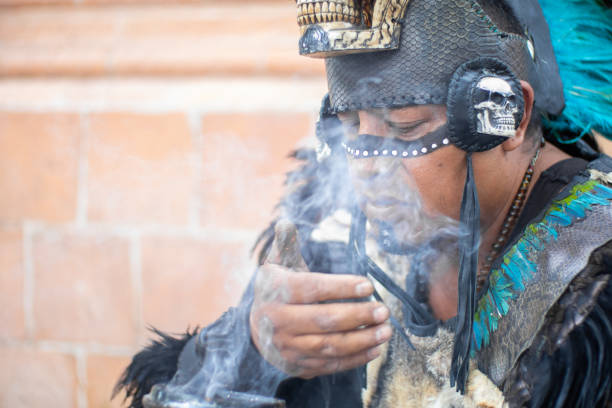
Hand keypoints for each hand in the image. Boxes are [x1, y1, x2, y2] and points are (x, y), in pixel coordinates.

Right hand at [249, 220, 391, 378]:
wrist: (254, 331)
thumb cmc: (275, 292)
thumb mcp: (275, 266)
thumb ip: (286, 245)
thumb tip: (287, 222)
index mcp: (275, 292)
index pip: (312, 288)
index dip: (341, 287)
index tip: (368, 285)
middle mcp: (278, 321)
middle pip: (323, 319)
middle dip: (358, 315)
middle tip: (383, 310)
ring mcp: (288, 347)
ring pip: (329, 345)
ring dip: (362, 340)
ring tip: (385, 330)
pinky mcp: (297, 366)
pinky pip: (329, 365)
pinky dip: (355, 359)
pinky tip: (375, 348)